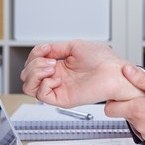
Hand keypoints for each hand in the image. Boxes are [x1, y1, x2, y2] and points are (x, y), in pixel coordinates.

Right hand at [21, 40, 144, 106]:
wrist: (115, 72)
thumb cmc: (104, 60)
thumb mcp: (76, 46)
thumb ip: (57, 48)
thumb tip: (43, 49)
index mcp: (62, 66)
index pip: (35, 64)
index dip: (34, 54)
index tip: (45, 49)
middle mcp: (59, 78)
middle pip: (28, 76)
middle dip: (32, 64)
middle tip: (49, 60)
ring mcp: (60, 89)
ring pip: (30, 87)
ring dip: (34, 73)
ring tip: (51, 67)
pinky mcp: (64, 99)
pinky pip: (42, 95)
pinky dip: (44, 84)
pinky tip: (57, 78)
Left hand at [105, 64, 144, 144]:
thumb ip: (142, 80)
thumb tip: (127, 70)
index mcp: (138, 109)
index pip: (110, 109)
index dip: (114, 101)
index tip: (123, 94)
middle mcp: (140, 125)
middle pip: (124, 114)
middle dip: (131, 106)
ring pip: (135, 123)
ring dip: (142, 115)